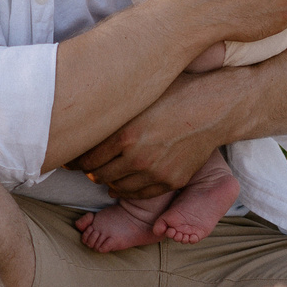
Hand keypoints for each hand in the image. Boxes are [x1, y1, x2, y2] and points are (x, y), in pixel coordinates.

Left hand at [72, 70, 230, 198]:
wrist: (214, 106)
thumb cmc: (174, 92)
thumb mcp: (137, 96)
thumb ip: (111, 112)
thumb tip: (82, 118)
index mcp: (125, 134)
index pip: (86, 157)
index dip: (76, 159)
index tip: (72, 157)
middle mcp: (137, 156)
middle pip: (98, 174)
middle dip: (89, 171)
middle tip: (86, 166)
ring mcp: (155, 172)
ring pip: (117, 187)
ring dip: (107, 181)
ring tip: (105, 173)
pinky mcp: (171, 181)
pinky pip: (140, 194)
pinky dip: (128, 190)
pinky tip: (124, 182)